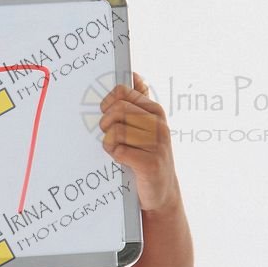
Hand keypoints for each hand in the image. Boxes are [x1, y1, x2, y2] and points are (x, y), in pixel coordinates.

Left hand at [99, 72, 178, 212]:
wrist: (162, 192)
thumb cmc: (148, 155)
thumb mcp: (148, 126)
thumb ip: (141, 101)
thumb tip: (135, 75)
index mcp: (155, 111)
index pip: (121, 92)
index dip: (107, 103)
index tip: (107, 114)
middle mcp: (158, 124)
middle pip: (117, 109)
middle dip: (105, 124)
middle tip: (109, 136)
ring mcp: (156, 144)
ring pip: (116, 131)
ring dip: (109, 143)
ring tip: (116, 150)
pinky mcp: (150, 163)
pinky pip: (118, 151)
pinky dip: (114, 156)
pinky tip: (121, 160)